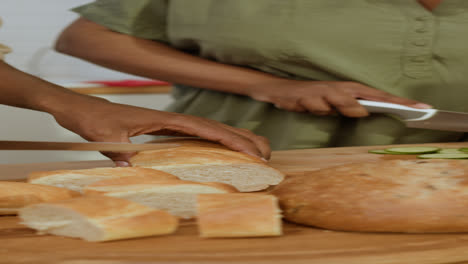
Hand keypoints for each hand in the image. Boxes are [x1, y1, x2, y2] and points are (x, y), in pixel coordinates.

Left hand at [50, 95, 269, 165]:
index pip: (206, 129)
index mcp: (166, 119)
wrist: (85, 109)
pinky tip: (226, 152)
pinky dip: (219, 143)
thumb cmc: (96, 119)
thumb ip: (121, 152)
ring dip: (236, 139)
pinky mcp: (169, 131)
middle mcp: (175, 120)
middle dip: (243, 140)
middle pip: (217, 127)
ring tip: (257, 153)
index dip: (230, 140)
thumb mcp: (106, 136)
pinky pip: (201, 137)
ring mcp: (174, 125)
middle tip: (266, 156)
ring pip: (212, 130)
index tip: (250, 151)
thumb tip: (133, 171)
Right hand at [247, 79, 431, 116]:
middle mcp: (340, 88)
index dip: (401, 102)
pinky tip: (303, 106)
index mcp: (349, 90)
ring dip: (339, 108)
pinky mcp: (309, 95)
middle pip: (370, 96)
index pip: (380, 97)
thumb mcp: (332, 106)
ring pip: (343, 103)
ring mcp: (325, 90)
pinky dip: (314, 109)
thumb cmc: (310, 98)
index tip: (422, 108)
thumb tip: (364, 114)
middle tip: (408, 109)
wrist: (280, 91)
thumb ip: (349, 109)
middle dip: (389, 103)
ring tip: (323, 106)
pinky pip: (319, 107)